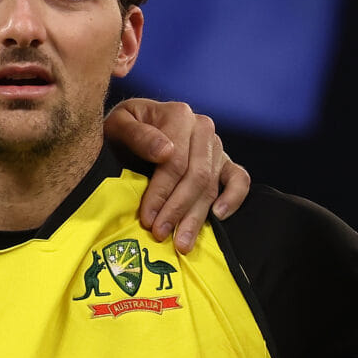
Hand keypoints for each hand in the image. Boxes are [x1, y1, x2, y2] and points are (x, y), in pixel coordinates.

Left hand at [104, 99, 250, 252]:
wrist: (132, 128)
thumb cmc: (122, 129)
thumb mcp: (118, 125)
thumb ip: (138, 135)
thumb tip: (166, 152)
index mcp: (179, 115)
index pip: (175, 161)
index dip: (161, 193)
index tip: (147, 218)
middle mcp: (202, 128)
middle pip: (196, 176)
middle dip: (177, 209)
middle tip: (160, 234)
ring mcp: (216, 146)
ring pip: (212, 185)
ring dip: (197, 216)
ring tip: (182, 242)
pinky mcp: (224, 162)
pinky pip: (239, 179)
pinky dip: (233, 198)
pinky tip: (217, 216)